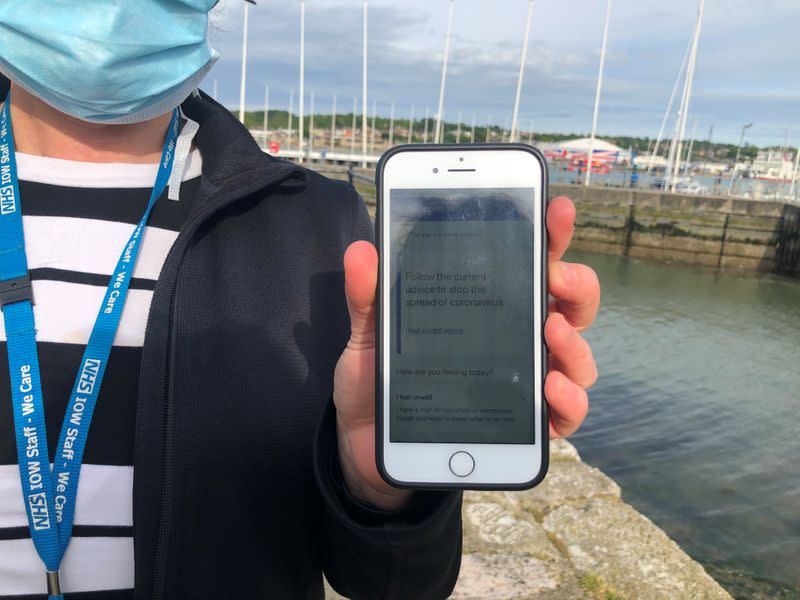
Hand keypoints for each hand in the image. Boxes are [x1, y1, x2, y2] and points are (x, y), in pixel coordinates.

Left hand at [333, 196, 599, 508]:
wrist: (368, 448)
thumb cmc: (379, 383)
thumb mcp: (370, 335)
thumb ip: (368, 296)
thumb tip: (362, 251)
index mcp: (488, 305)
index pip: (529, 262)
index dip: (550, 234)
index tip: (556, 210)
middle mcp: (517, 338)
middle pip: (570, 304)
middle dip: (577, 283)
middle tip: (556, 275)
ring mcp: (526, 382)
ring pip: (578, 356)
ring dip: (574, 341)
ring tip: (550, 330)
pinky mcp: (524, 426)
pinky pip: (565, 414)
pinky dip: (568, 400)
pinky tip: (551, 388)